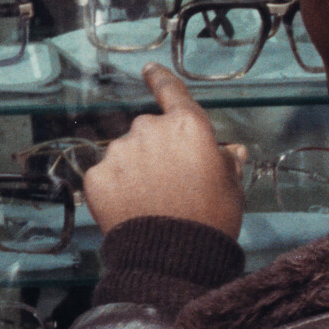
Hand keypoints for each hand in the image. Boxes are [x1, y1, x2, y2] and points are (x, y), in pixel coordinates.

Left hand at [82, 63, 247, 239]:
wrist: (172, 258)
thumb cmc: (211, 220)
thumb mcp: (231, 188)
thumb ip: (226, 162)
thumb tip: (232, 149)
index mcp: (187, 126)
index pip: (171, 91)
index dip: (160, 79)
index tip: (149, 69)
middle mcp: (149, 130)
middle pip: (148, 129)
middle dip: (155, 149)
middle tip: (168, 182)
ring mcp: (119, 152)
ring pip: (125, 153)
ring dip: (133, 169)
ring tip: (149, 201)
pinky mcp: (96, 176)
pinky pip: (106, 176)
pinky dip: (114, 188)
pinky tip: (129, 209)